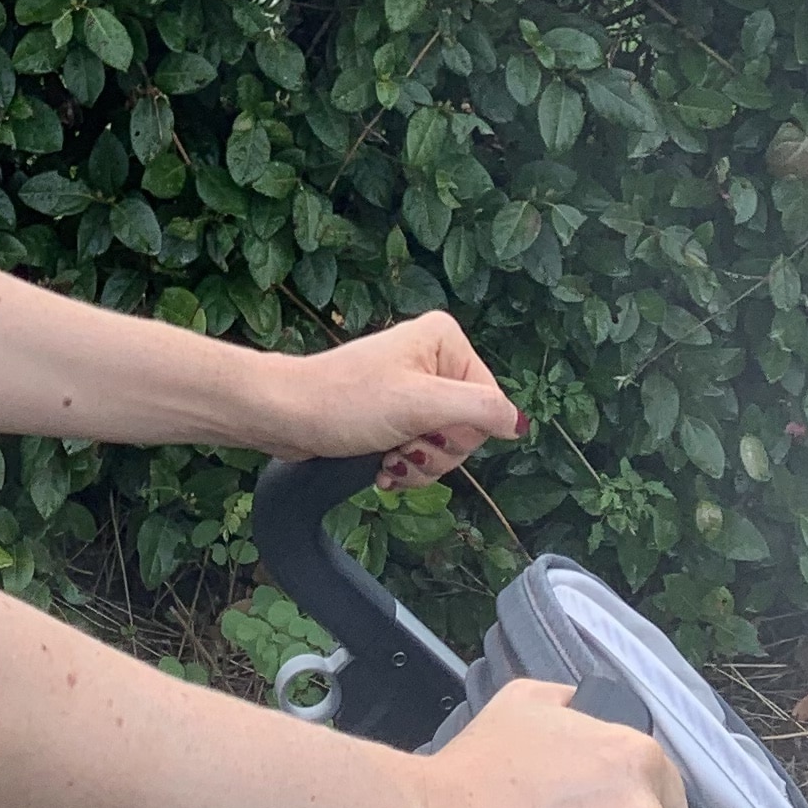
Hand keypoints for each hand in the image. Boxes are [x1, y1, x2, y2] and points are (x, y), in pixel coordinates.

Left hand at [271, 313, 526, 487]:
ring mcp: (413, 386)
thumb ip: (478, 410)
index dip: (461, 431)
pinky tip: (382, 467)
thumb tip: (520, 423)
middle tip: (403, 447)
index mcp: (445, 340)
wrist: (286, 415)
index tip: (426, 432)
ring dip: (418, 465)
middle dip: (436, 452)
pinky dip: (404, 466)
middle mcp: (432, 357)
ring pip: (444, 445)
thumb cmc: (344, 401)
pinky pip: (420, 450)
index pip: (488, 403)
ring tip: (388, 458)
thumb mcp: (420, 405)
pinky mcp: (394, 412)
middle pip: (467, 427)